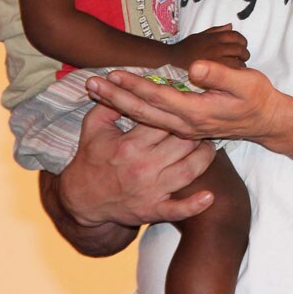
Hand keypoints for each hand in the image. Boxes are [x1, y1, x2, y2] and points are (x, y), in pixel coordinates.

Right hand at [58, 102, 216, 227]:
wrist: (82, 200)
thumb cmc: (91, 159)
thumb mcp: (93, 127)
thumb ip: (110, 104)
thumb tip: (123, 82)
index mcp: (129, 145)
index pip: (163, 122)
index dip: (177, 111)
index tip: (185, 104)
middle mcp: (143, 167)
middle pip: (182, 143)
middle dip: (195, 132)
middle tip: (203, 123)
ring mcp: (150, 190)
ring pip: (189, 170)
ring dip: (205, 157)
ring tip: (209, 146)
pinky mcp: (153, 211)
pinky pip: (178, 210)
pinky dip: (195, 205)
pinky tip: (210, 196)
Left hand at [86, 61, 279, 143]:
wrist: (266, 122)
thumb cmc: (257, 98)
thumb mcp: (246, 82)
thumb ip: (220, 74)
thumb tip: (195, 67)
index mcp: (196, 112)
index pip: (158, 97)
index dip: (135, 85)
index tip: (114, 74)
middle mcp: (185, 124)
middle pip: (143, 111)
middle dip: (115, 97)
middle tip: (90, 83)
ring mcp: (184, 128)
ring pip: (144, 117)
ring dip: (119, 104)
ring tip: (96, 91)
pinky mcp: (184, 127)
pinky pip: (152, 120)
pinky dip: (133, 109)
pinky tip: (119, 103)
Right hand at [169, 24, 249, 68]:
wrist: (172, 58)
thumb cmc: (187, 47)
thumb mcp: (201, 35)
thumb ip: (217, 30)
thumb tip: (231, 26)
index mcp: (214, 36)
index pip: (235, 35)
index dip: (242, 40)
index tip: (242, 45)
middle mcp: (215, 46)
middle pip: (239, 48)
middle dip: (244, 53)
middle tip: (244, 57)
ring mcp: (214, 59)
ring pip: (237, 61)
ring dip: (242, 64)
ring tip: (239, 66)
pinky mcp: (212, 71)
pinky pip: (230, 72)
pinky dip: (235, 72)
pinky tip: (233, 73)